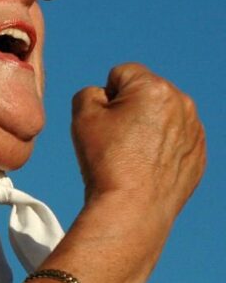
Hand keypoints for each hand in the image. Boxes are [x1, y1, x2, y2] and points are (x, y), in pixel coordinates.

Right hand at [71, 63, 204, 220]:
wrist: (133, 208)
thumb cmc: (106, 161)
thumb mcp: (82, 116)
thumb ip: (89, 92)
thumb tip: (105, 95)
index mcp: (154, 89)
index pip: (121, 73)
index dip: (105, 96)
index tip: (104, 123)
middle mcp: (182, 103)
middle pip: (145, 93)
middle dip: (129, 109)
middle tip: (115, 140)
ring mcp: (195, 130)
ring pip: (161, 116)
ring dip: (146, 127)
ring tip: (131, 155)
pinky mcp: (199, 153)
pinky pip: (175, 139)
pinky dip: (160, 148)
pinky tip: (146, 167)